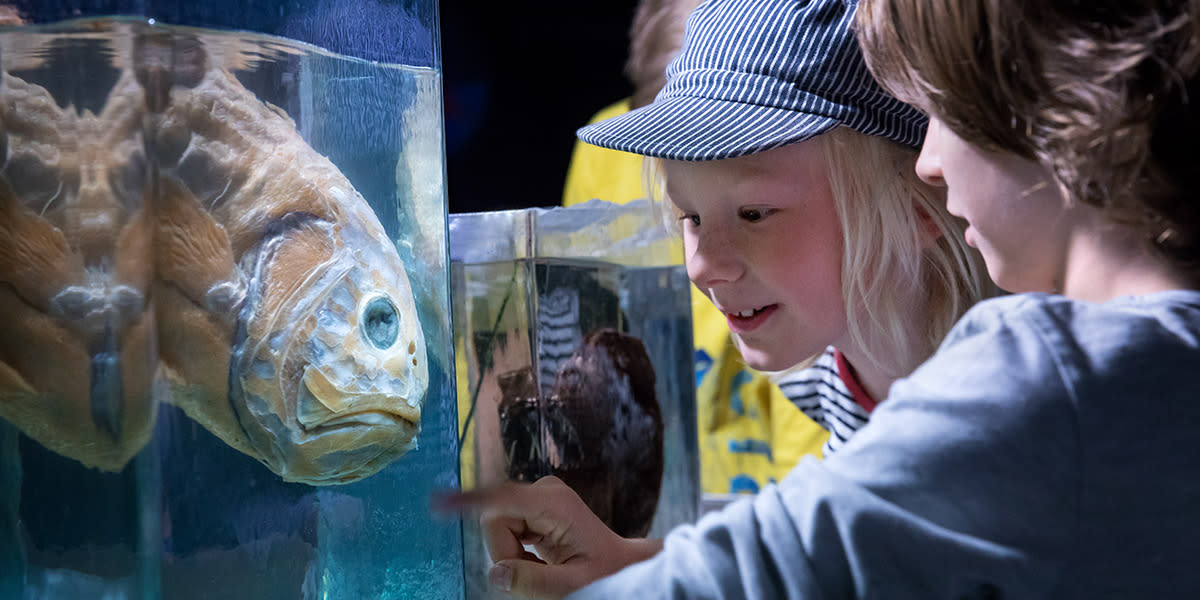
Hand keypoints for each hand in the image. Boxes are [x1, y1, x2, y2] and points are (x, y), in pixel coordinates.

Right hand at [435, 475, 662, 598]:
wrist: (619, 564)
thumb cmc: (604, 574)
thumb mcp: (571, 587)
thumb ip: (531, 581)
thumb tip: (496, 572)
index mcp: (554, 505)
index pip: (501, 498)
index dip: (468, 501)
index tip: (438, 504)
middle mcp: (545, 492)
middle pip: (495, 520)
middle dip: (505, 552)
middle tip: (536, 572)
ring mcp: (539, 497)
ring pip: (498, 526)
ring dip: (512, 554)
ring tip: (543, 566)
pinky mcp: (534, 506)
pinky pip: (506, 528)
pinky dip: (516, 550)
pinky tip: (537, 559)